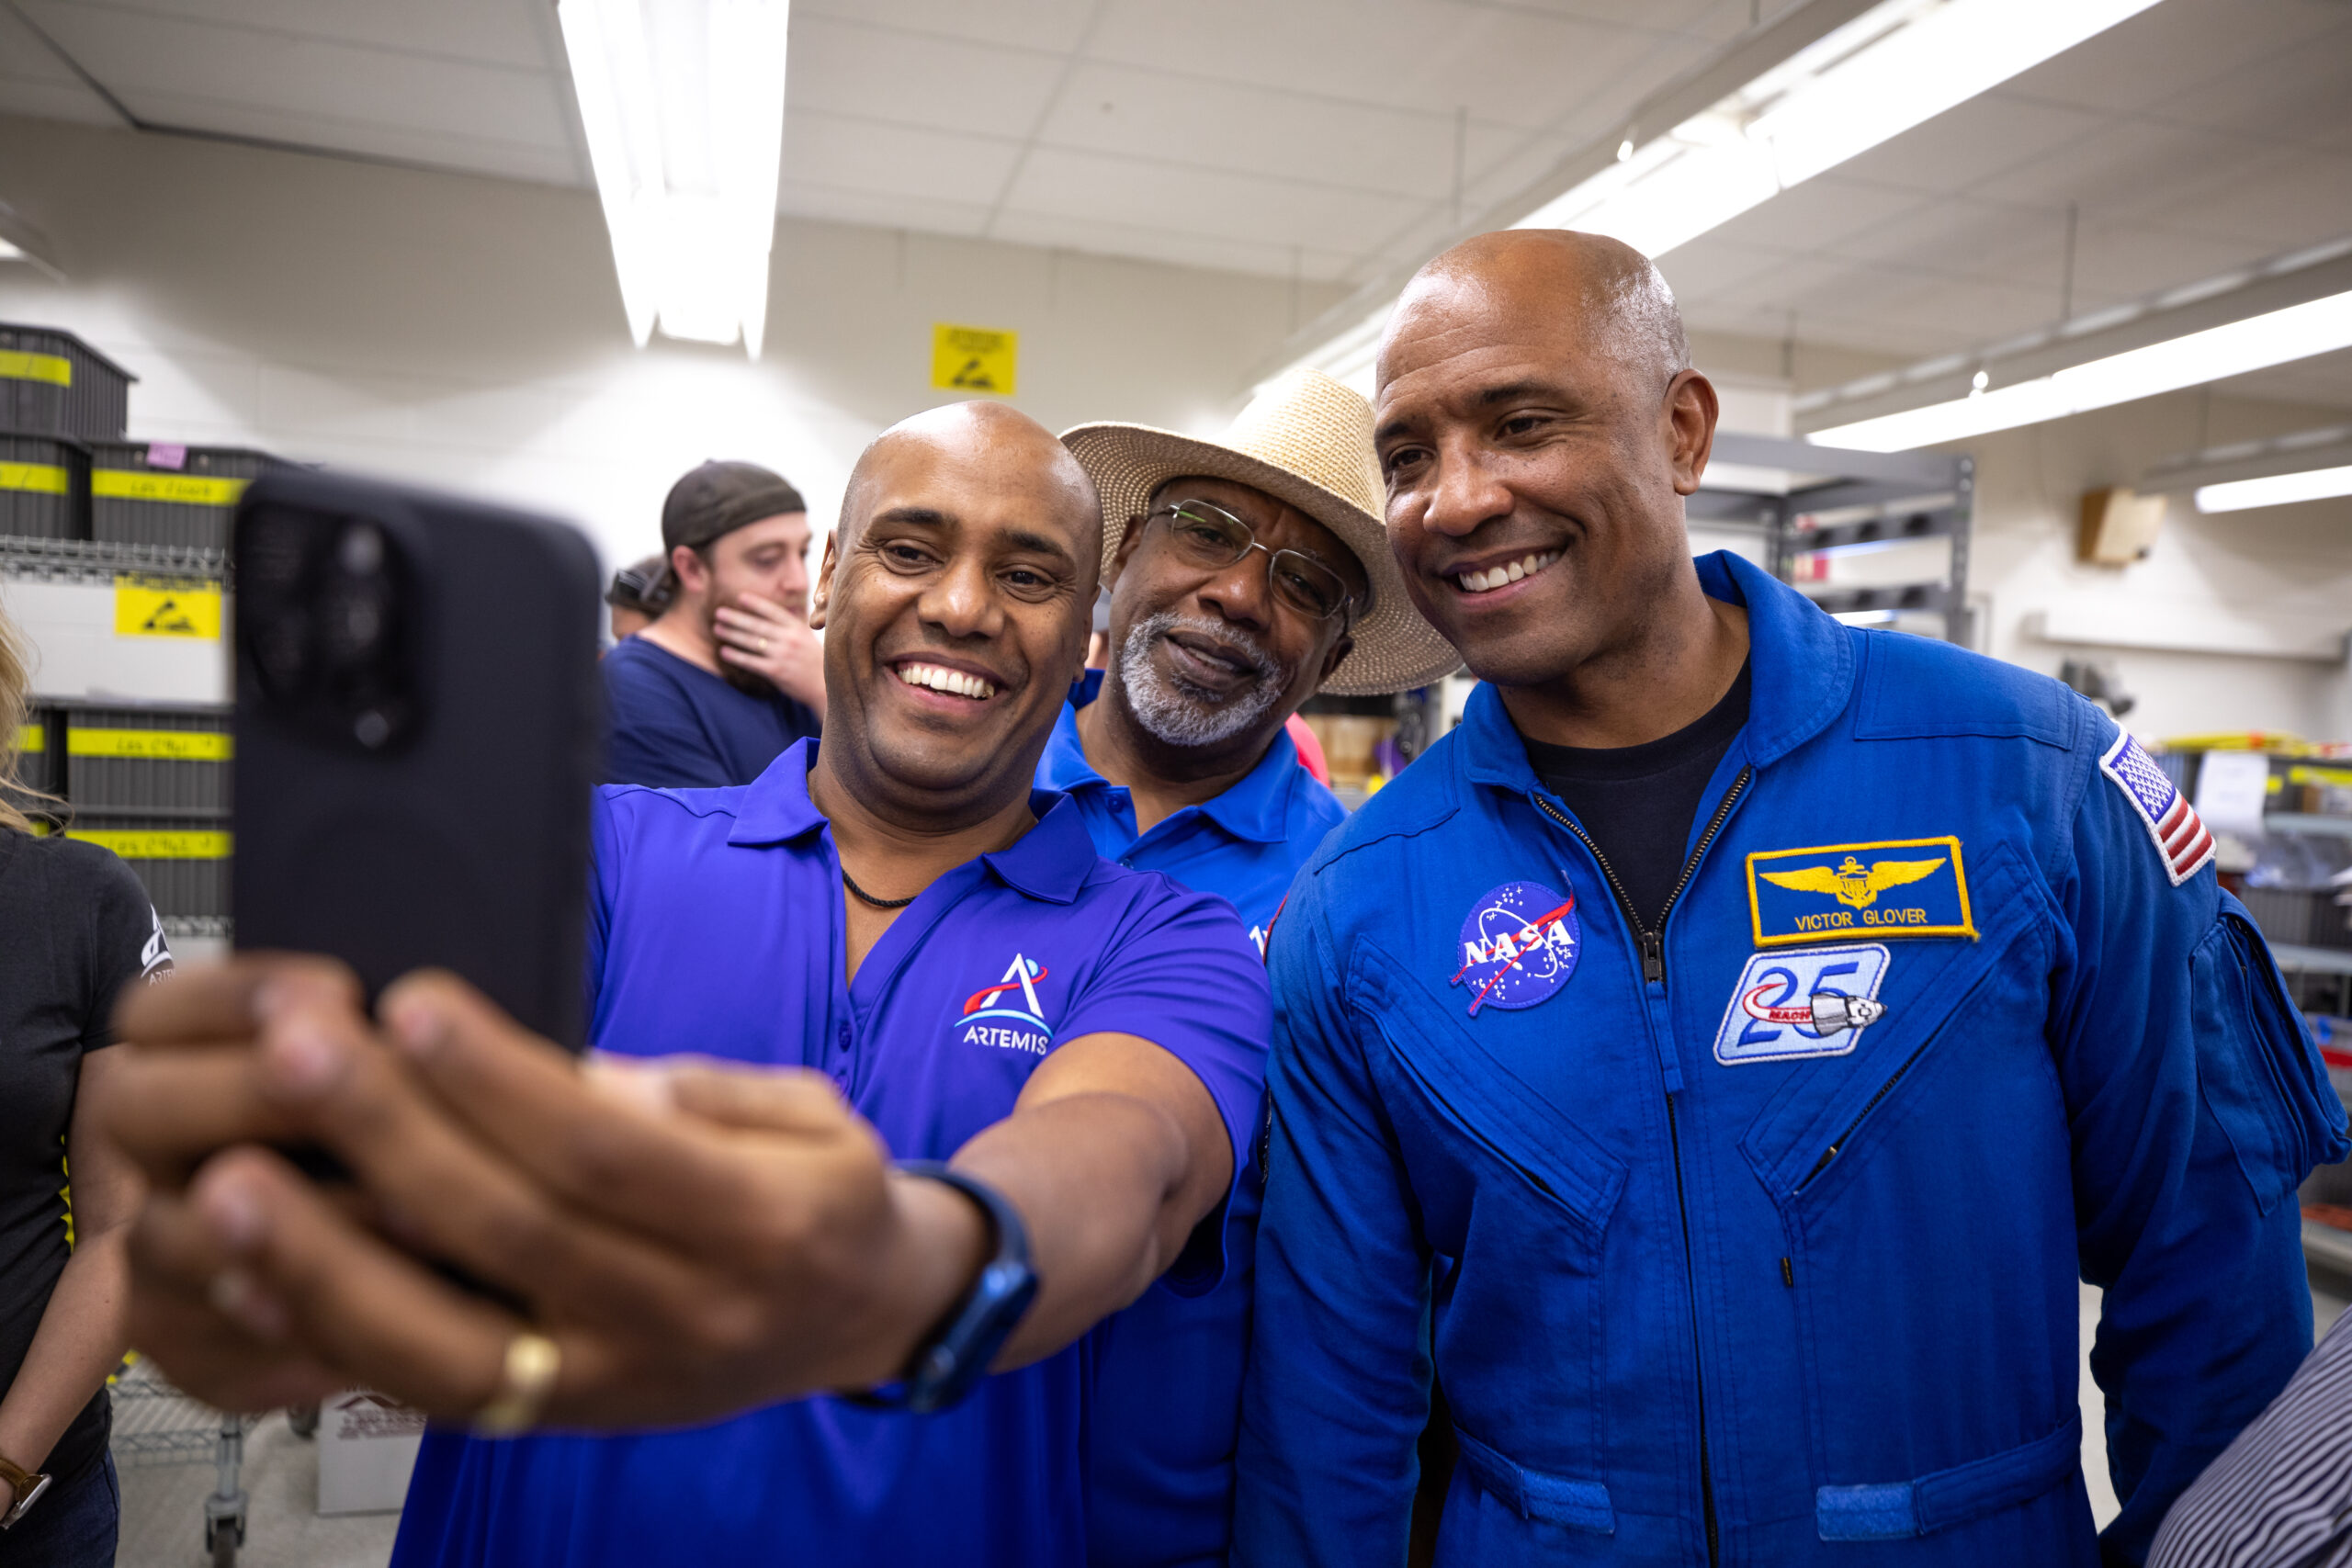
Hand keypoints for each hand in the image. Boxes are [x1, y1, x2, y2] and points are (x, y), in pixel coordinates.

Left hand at [98, 958, 984, 1426]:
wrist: (862, 1323)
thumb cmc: (827, 1200)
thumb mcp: (816, 1118)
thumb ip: (711, 1093)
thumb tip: (589, 1079)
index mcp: (760, 1224)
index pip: (605, 1151)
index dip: (498, 1078)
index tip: (409, 1002)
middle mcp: (683, 1316)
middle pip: (512, 1231)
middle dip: (390, 1135)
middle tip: (295, 1048)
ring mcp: (612, 1381)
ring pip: (450, 1341)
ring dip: (326, 1262)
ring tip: (229, 1181)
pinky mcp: (557, 1418)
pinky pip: (430, 1391)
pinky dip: (334, 1335)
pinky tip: (256, 1273)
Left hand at [713, 594, 825, 715]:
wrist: (825, 687)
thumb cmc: (816, 662)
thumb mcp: (808, 639)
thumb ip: (793, 625)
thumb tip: (782, 610)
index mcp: (798, 628)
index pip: (774, 612)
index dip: (756, 604)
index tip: (740, 597)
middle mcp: (790, 639)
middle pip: (758, 625)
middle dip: (736, 618)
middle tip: (719, 612)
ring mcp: (783, 655)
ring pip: (752, 642)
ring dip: (732, 634)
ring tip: (717, 629)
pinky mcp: (776, 671)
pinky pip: (751, 661)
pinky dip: (736, 656)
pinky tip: (724, 652)